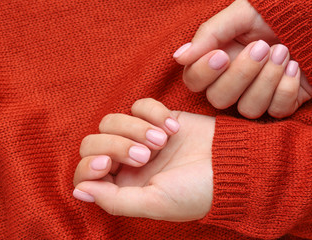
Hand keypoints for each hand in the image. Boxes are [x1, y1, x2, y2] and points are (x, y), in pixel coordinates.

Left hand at [73, 98, 214, 220]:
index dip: (89, 164)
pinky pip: (138, 104)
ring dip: (136, 127)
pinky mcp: (157, 116)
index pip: (84, 171)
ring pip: (112, 119)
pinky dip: (152, 112)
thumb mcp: (155, 204)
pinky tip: (173, 127)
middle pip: (93, 141)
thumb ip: (114, 200)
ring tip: (162, 140)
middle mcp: (127, 161)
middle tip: (146, 154)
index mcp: (123, 185)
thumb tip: (78, 190)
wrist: (233, 166)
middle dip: (116, 144)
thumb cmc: (197, 192)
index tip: (109, 164)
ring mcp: (141, 136)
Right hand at [173, 0, 311, 117]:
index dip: (204, 74)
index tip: (222, 55)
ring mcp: (257, 95)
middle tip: (262, 47)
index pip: (194, 81)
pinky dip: (286, 88)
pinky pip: (275, 111)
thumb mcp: (240, 14)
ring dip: (267, 80)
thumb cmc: (275, 12)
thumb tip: (178, 57)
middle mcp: (233, 82)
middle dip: (241, 75)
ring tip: (283, 51)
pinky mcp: (280, 103)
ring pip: (247, 110)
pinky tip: (294, 66)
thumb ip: (208, 34)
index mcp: (217, 60)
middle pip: (218, 100)